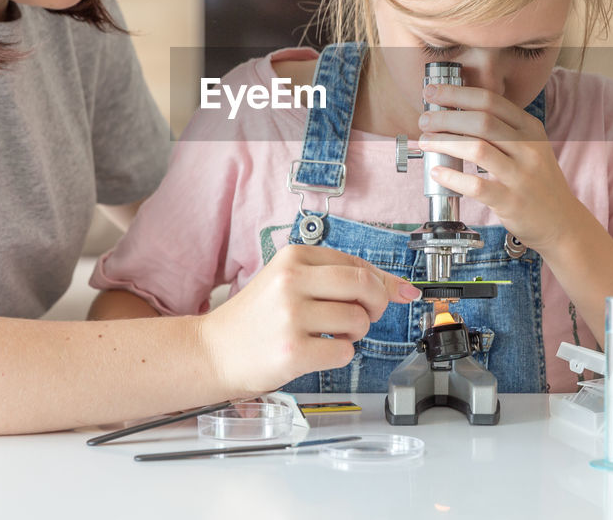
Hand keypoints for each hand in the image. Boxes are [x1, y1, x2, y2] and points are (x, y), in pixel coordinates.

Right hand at [197, 245, 420, 396]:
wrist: (213, 351)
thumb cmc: (255, 319)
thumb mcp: (287, 282)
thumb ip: (336, 279)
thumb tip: (399, 288)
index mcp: (293, 258)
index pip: (357, 263)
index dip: (382, 281)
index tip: (397, 293)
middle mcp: (292, 282)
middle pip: (364, 285)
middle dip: (377, 303)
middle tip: (366, 315)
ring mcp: (291, 316)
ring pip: (358, 320)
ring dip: (355, 333)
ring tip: (330, 334)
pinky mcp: (293, 350)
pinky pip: (344, 351)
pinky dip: (340, 354)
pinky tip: (317, 351)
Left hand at [416, 83, 591, 253]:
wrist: (562, 222)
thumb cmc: (537, 182)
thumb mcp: (530, 147)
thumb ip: (502, 130)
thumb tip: (456, 113)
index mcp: (530, 128)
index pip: (490, 100)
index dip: (457, 93)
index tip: (433, 92)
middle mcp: (528, 148)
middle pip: (481, 121)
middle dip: (445, 117)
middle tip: (425, 121)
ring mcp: (521, 175)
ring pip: (477, 149)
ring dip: (444, 142)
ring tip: (425, 142)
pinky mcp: (511, 201)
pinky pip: (476, 185)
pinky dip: (451, 176)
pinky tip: (437, 171)